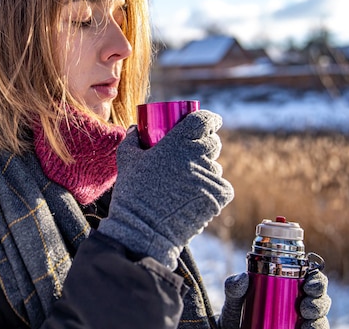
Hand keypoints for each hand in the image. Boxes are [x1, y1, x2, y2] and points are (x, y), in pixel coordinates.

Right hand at [98, 110, 233, 269]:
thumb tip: (135, 129)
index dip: (209, 119)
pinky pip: (221, 187)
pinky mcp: (218, 196)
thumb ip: (131, 140)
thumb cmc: (133, 192)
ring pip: (215, 167)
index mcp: (178, 142)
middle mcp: (197, 156)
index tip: (210, 122)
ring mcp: (209, 177)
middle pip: (212, 143)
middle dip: (207, 144)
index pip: (203, 120)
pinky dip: (212, 189)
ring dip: (206, 169)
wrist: (144, 228)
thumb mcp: (127, 161)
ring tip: (190, 180)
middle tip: (196, 152)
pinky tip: (198, 195)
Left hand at [216, 270, 331, 328]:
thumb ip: (234, 287)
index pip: (311, 280)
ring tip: (306, 322)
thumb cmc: (237, 314)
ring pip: (321, 320)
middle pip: (321, 299)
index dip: (316, 280)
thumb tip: (243, 277)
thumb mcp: (234, 300)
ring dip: (318, 320)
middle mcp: (301, 306)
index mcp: (291, 288)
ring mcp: (303, 324)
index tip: (309, 284)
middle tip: (306, 306)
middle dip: (320, 301)